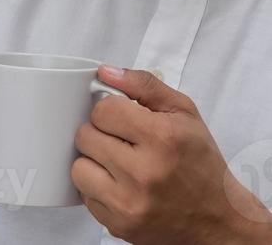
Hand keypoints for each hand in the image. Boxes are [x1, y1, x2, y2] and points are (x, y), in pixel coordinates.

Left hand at [71, 65, 271, 243]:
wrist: (218, 218)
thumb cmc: (200, 163)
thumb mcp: (184, 113)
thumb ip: (144, 85)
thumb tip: (105, 72)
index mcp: (162, 139)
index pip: (103, 110)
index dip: (111, 111)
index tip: (124, 119)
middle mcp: (144, 172)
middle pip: (85, 137)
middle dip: (101, 135)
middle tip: (122, 142)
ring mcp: (129, 203)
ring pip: (79, 168)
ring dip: (94, 163)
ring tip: (118, 164)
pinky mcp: (119, 225)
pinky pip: (85, 196)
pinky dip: (98, 188)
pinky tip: (120, 185)